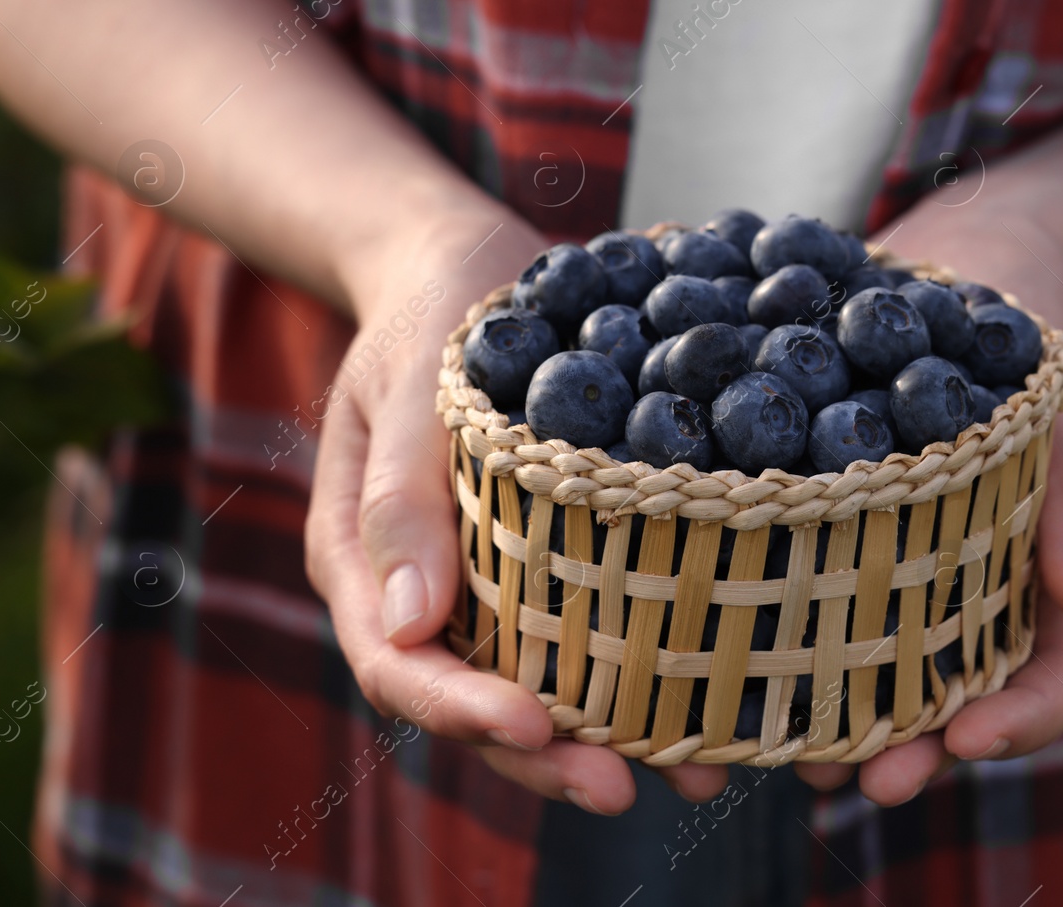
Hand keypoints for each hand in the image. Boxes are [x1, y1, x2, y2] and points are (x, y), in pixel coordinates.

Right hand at [303, 203, 727, 813]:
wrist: (474, 275)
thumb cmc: (435, 314)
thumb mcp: (409, 380)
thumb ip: (399, 493)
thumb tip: (410, 622)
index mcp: (361, 558)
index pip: (399, 663)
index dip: (461, 709)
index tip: (537, 723)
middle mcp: (419, 592)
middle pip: (468, 702)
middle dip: (542, 754)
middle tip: (623, 788)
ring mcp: (480, 587)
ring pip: (529, 688)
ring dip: (600, 740)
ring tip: (689, 776)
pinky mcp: (539, 570)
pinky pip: (578, 641)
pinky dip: (632, 681)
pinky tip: (701, 705)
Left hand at [794, 196, 1062, 802]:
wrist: (974, 267)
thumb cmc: (1034, 338)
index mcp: (1057, 576)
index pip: (1060, 677)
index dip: (1021, 723)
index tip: (965, 742)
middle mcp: (987, 591)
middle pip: (965, 699)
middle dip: (915, 747)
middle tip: (863, 781)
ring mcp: (922, 571)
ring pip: (893, 670)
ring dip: (846, 718)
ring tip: (792, 757)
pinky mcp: (858, 537)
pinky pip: (834, 602)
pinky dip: (799, 642)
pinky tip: (743, 661)